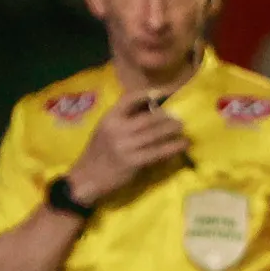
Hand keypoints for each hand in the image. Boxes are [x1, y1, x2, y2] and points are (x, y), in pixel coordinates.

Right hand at [67, 94, 189, 207]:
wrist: (87, 178)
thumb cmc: (99, 152)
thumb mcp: (105, 129)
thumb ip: (123, 119)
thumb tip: (151, 108)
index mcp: (109, 118)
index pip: (130, 98)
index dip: (148, 94)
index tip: (164, 92)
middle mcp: (117, 129)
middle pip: (149, 118)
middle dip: (167, 117)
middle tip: (178, 118)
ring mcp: (125, 146)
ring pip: (155, 134)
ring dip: (172, 130)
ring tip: (182, 128)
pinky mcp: (133, 162)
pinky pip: (158, 152)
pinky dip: (173, 147)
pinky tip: (182, 144)